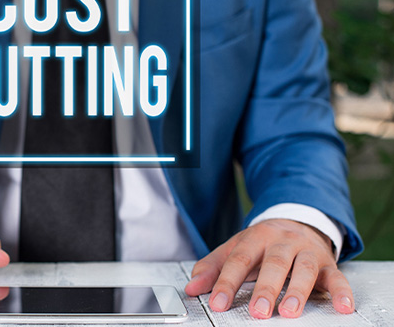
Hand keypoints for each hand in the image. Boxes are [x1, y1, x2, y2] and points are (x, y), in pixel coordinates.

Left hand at [185, 219, 352, 318]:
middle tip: (257, 311)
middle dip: (265, 288)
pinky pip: (337, 276)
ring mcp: (307, 251)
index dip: (226, 282)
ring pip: (304, 269)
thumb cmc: (262, 242)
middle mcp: (282, 242)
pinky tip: (342, 306)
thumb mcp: (235, 248)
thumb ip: (213, 267)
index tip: (217, 303)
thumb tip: (192, 287)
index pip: (239, 260)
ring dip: (297, 291)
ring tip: (288, 312)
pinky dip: (342, 291)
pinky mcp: (328, 263)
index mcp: (255, 238)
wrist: (296, 221)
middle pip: (273, 264)